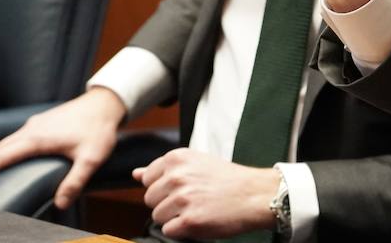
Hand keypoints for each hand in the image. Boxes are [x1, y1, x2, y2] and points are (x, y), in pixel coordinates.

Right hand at [0, 87, 124, 208]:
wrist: (106, 102)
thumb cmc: (99, 129)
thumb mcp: (91, 158)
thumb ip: (75, 181)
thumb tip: (60, 204)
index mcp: (38, 138)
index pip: (3, 156)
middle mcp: (32, 128)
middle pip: (1, 148)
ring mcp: (36, 122)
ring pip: (9, 140)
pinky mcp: (42, 120)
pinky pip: (18, 135)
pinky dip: (10, 147)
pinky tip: (16, 157)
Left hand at [134, 149, 276, 237]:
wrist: (254, 194)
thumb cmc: (227, 179)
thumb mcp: (195, 163)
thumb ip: (162, 169)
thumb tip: (136, 173)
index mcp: (176, 158)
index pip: (147, 180)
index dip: (163, 188)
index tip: (182, 188)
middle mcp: (177, 176)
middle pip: (149, 200)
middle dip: (166, 204)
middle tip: (192, 199)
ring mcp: (182, 198)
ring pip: (157, 217)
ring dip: (174, 218)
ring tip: (197, 208)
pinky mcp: (189, 220)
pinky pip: (168, 231)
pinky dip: (181, 230)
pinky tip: (199, 219)